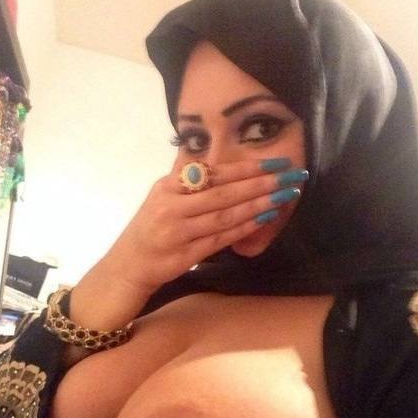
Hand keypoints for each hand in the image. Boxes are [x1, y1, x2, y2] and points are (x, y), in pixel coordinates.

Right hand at [107, 157, 305, 291]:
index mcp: (168, 187)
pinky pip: (220, 239)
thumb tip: (204, 152)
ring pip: (224, 216)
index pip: (212, 173)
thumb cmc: (150, 228)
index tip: (275, 161)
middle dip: (260, 183)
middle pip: (222, 192)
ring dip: (257, 205)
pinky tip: (264, 220)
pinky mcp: (184, 255)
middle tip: (290, 175)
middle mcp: (171, 206)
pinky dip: (244, 228)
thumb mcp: (160, 195)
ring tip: (285, 196)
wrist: (128, 265)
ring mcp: (177, 232)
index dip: (246, 167)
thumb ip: (183, 176)